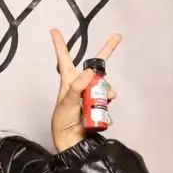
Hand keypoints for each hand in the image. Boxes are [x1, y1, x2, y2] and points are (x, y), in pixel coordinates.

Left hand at [51, 26, 122, 153]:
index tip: (54, 30)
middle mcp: (80, 84)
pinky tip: (108, 100)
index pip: (63, 58)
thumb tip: (90, 71)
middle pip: (94, 65)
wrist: (73, 141)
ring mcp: (90, 93)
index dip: (60, 44)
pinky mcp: (98, 102)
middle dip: (106, 51)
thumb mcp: (67, 103)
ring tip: (102, 98)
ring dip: (106, 87)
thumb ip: (77, 87)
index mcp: (67, 80)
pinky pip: (107, 94)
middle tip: (118, 37)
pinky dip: (109, 96)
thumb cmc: (62, 121)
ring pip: (103, 82)